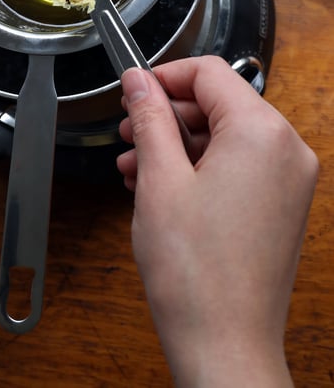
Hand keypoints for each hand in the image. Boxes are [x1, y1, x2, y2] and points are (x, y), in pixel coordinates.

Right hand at [117, 56, 317, 387]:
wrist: (224, 344)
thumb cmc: (196, 273)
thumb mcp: (158, 178)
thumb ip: (149, 117)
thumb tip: (138, 81)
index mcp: (262, 133)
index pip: (209, 73)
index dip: (163, 76)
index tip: (133, 90)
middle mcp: (287, 149)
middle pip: (218, 103)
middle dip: (167, 115)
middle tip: (128, 133)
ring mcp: (289, 179)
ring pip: (224, 135)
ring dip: (177, 143)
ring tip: (136, 166)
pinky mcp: (281, 203)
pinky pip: (237, 164)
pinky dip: (199, 166)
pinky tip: (160, 185)